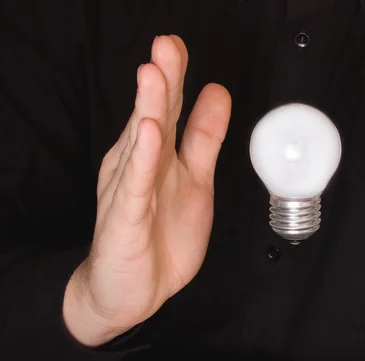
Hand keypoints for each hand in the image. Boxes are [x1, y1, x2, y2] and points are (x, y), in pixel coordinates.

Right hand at [63, 35, 230, 345]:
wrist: (133, 291)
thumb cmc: (161, 237)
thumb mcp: (194, 180)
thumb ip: (204, 138)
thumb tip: (217, 92)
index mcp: (157, 156)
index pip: (168, 111)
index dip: (176, 79)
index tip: (179, 46)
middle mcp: (139, 168)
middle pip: (151, 118)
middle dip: (161, 82)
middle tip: (167, 45)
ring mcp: (130, 193)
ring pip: (140, 147)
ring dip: (148, 110)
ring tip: (154, 75)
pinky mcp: (126, 221)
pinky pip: (135, 188)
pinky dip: (143, 161)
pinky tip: (149, 136)